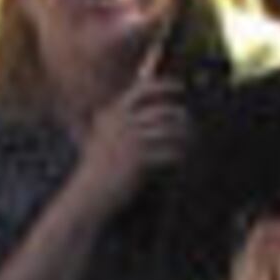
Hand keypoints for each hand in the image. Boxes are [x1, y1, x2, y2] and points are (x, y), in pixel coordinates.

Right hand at [70, 77, 193, 216]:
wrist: (88, 194)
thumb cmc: (96, 169)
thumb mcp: (101, 136)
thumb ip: (118, 119)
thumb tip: (145, 108)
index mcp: (114, 113)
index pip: (143, 89)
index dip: (165, 85)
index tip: (180, 87)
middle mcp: (123, 123)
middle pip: (163, 110)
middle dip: (180, 115)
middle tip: (189, 122)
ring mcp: (131, 140)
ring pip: (169, 131)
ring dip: (184, 136)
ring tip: (190, 141)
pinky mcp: (140, 159)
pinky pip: (168, 152)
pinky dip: (178, 154)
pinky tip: (182, 158)